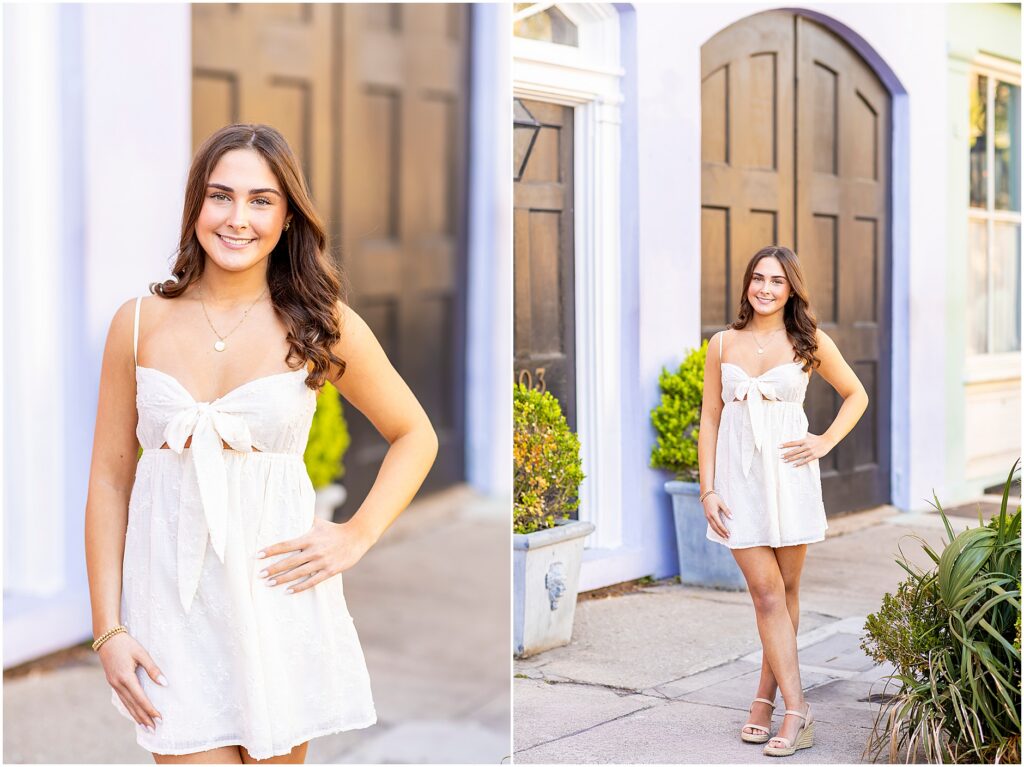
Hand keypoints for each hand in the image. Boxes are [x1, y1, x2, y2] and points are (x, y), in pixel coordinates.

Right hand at [97, 632, 165, 731]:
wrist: (106, 638)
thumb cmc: (126, 644)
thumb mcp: (142, 653)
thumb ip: (153, 669)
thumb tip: (164, 683)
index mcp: (125, 677)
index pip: (140, 698)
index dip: (150, 709)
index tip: (159, 717)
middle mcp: (118, 684)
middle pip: (133, 705)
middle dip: (144, 717)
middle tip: (154, 729)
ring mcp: (113, 684)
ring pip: (126, 704)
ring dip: (136, 716)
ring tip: (146, 726)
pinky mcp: (112, 683)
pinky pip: (122, 699)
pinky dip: (129, 708)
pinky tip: (134, 713)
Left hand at [257, 517, 374, 594]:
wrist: (357, 537)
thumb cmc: (335, 530)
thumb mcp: (319, 522)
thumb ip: (305, 519)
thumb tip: (292, 508)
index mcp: (309, 538)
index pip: (286, 545)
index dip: (271, 550)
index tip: (258, 555)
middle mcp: (314, 550)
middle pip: (289, 561)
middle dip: (273, 569)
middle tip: (259, 575)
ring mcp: (322, 562)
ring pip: (298, 573)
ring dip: (282, 579)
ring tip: (269, 583)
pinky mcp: (329, 571)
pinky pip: (312, 581)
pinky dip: (299, 587)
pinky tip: (288, 591)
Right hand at [703, 492, 731, 538]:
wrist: (706, 495)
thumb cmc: (714, 498)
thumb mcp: (721, 503)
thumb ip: (726, 511)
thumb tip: (731, 518)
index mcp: (713, 514)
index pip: (719, 524)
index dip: (724, 530)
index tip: (729, 534)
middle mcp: (709, 517)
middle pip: (715, 528)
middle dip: (721, 533)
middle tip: (727, 537)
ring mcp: (707, 517)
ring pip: (713, 527)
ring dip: (718, 532)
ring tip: (724, 536)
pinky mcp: (707, 517)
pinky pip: (711, 525)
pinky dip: (715, 529)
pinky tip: (718, 531)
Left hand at [780, 432, 833, 466]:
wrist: (828, 441)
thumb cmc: (817, 438)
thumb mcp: (809, 435)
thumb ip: (802, 434)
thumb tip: (796, 429)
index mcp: (804, 440)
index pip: (793, 443)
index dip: (785, 444)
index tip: (779, 446)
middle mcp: (806, 446)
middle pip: (794, 450)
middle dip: (787, 454)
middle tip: (780, 456)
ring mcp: (810, 451)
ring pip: (798, 456)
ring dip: (791, 459)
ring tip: (785, 461)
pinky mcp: (814, 456)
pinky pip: (805, 460)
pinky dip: (799, 463)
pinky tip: (794, 465)